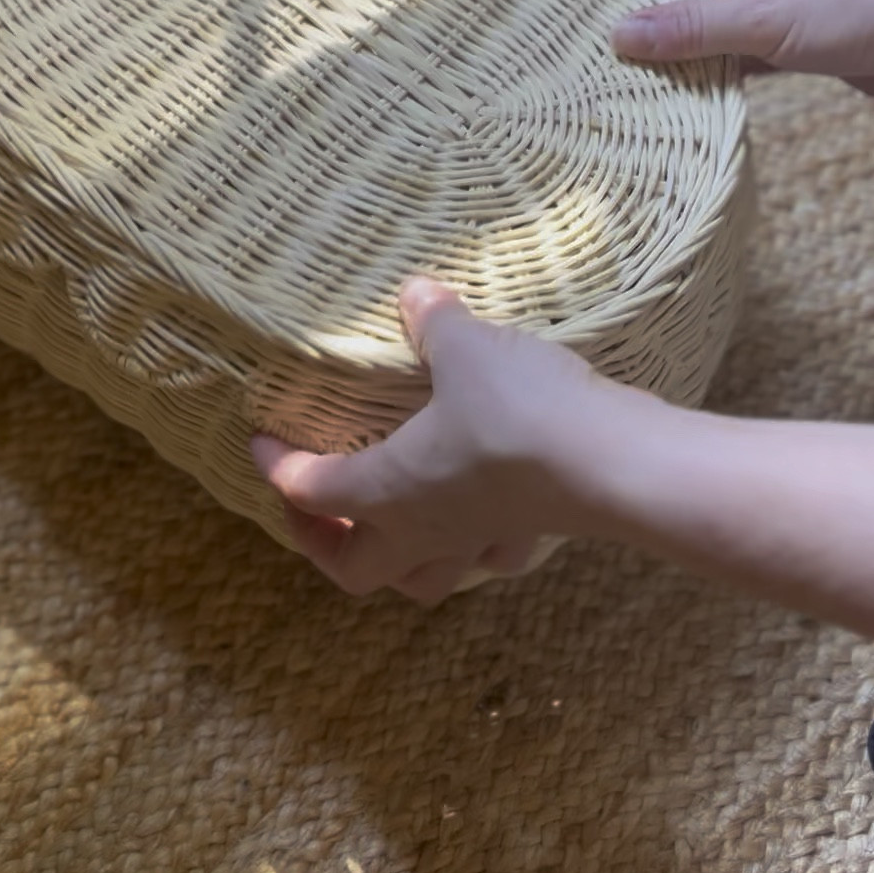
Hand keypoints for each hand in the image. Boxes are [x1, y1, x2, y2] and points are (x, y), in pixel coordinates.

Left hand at [251, 278, 621, 604]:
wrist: (613, 464)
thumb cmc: (518, 411)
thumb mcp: (466, 348)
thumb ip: (433, 322)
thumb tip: (415, 292)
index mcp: (389, 488)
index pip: (309, 491)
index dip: (276, 467)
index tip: (260, 441)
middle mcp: (424, 530)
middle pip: (355, 571)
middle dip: (324, 546)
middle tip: (315, 510)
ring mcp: (478, 543)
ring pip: (421, 580)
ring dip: (395, 560)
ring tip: (388, 523)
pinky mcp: (528, 538)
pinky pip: (486, 558)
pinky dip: (470, 546)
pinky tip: (476, 516)